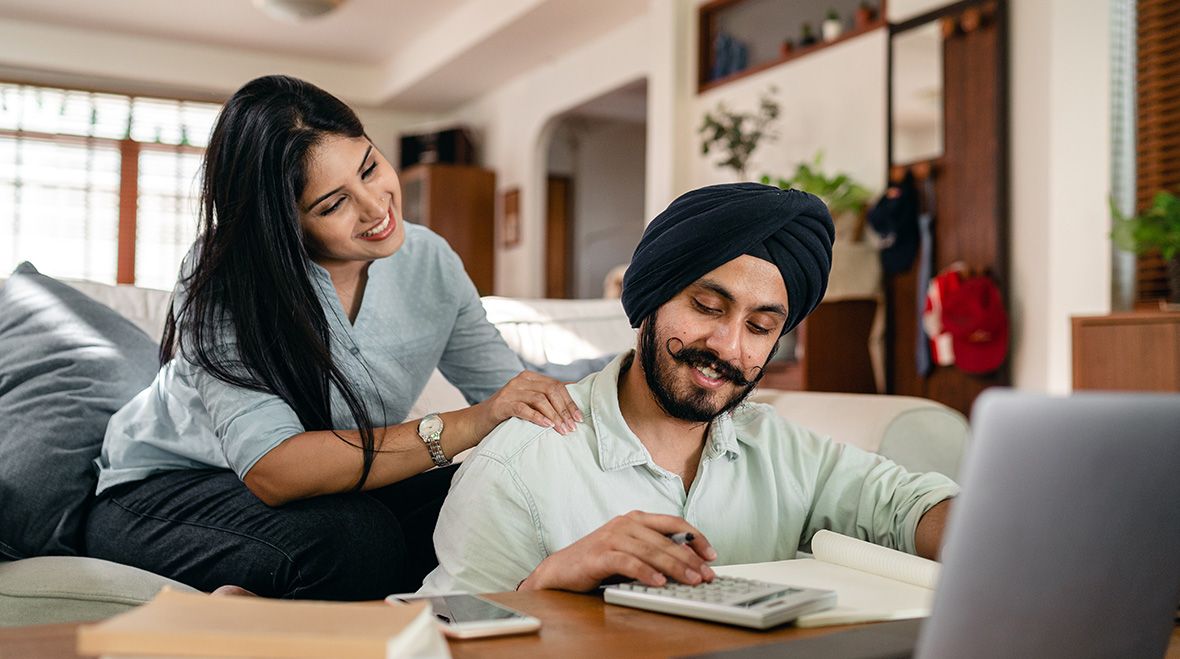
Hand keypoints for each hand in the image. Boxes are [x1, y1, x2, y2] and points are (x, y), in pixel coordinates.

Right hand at [480, 370, 582, 434]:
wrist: (476, 423)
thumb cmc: (507, 416)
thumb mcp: (527, 404)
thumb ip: (545, 401)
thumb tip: (572, 409)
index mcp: (530, 378)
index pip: (557, 386)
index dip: (570, 402)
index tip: (580, 418)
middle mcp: (521, 380)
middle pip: (551, 390)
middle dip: (564, 410)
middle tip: (572, 427)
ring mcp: (510, 391)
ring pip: (540, 399)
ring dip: (554, 416)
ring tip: (563, 430)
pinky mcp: (501, 404)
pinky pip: (523, 408)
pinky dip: (537, 417)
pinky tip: (547, 426)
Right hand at [519, 511, 717, 591]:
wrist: (561, 569)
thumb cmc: (598, 560)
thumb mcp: (631, 551)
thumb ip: (654, 551)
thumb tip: (688, 564)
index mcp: (636, 519)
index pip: (673, 522)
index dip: (696, 537)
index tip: (712, 555)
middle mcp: (625, 524)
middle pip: (666, 540)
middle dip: (690, 558)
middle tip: (707, 575)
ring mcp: (612, 537)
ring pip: (651, 551)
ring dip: (674, 567)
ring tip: (691, 580)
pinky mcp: (599, 554)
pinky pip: (628, 562)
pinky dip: (645, 572)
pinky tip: (658, 582)